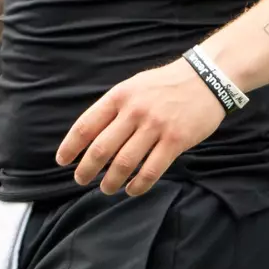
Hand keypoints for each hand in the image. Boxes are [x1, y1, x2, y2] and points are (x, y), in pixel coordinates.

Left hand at [55, 58, 226, 196]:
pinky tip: (131, 190)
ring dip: (111, 180)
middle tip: (80, 180)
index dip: (71, 146)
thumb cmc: (164, 85)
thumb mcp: (132, 86)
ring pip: (125, 162)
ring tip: (105, 189)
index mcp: (118, 96)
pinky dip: (138, 184)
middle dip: (87, 169)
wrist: (206, 78)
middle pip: (102, 148)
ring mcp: (155, 126)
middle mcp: (134, 111)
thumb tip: (92, 134)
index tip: (62, 161)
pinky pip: (152, 169)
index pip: (86, 125)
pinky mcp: (176, 140)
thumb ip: (114, 108)